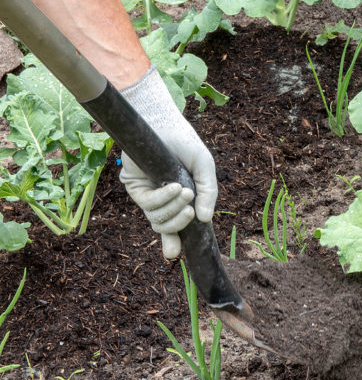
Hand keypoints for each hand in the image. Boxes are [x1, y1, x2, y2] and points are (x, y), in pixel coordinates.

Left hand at [119, 67, 217, 258]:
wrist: (165, 124)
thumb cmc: (186, 144)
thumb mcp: (205, 169)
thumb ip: (209, 193)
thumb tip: (205, 219)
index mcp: (177, 199)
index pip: (174, 226)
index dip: (173, 242)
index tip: (175, 255)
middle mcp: (160, 200)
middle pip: (165, 227)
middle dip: (178, 224)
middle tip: (191, 214)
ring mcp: (146, 194)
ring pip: (156, 219)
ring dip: (172, 210)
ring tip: (185, 192)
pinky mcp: (133, 187)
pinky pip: (148, 204)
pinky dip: (163, 198)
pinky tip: (175, 187)